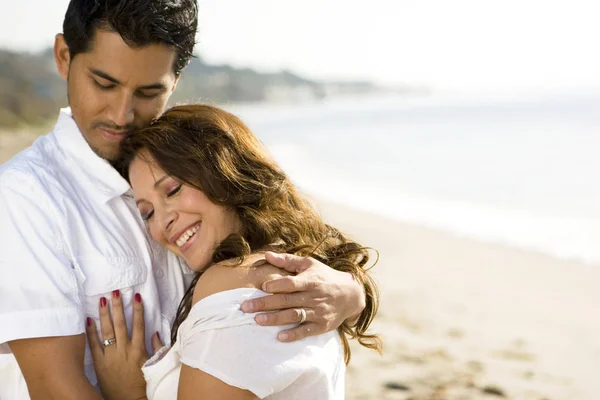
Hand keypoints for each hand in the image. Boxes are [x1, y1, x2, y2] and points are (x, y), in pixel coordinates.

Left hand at [85, 291, 160, 399]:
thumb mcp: (153, 365)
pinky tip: (89, 320)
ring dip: (104, 314)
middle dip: (118, 307)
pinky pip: (94, 345)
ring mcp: (110, 356)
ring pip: (107, 331)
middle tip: (115, 292)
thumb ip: (157, 348)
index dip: (138, 310)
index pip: (138, 325)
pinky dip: (91, 332)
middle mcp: (123, 350)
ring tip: (102, 300)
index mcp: (138, 350)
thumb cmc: (141, 383)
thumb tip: (156, 333)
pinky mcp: (99, 363)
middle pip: (120, 324)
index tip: (136, 296)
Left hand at [241, 251, 365, 341]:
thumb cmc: (325, 276)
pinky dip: (294, 334)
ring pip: (294, 316)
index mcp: (310, 280)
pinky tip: (280, 337)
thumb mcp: (309, 264)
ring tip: (257, 320)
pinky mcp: (322, 325)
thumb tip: (267, 255)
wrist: (351, 294)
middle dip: (265, 304)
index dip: (277, 285)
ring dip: (275, 319)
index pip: (291, 283)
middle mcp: (313, 296)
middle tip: (245, 308)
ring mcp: (318, 312)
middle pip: (287, 300)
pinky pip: (306, 331)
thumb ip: (287, 260)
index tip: (262, 287)